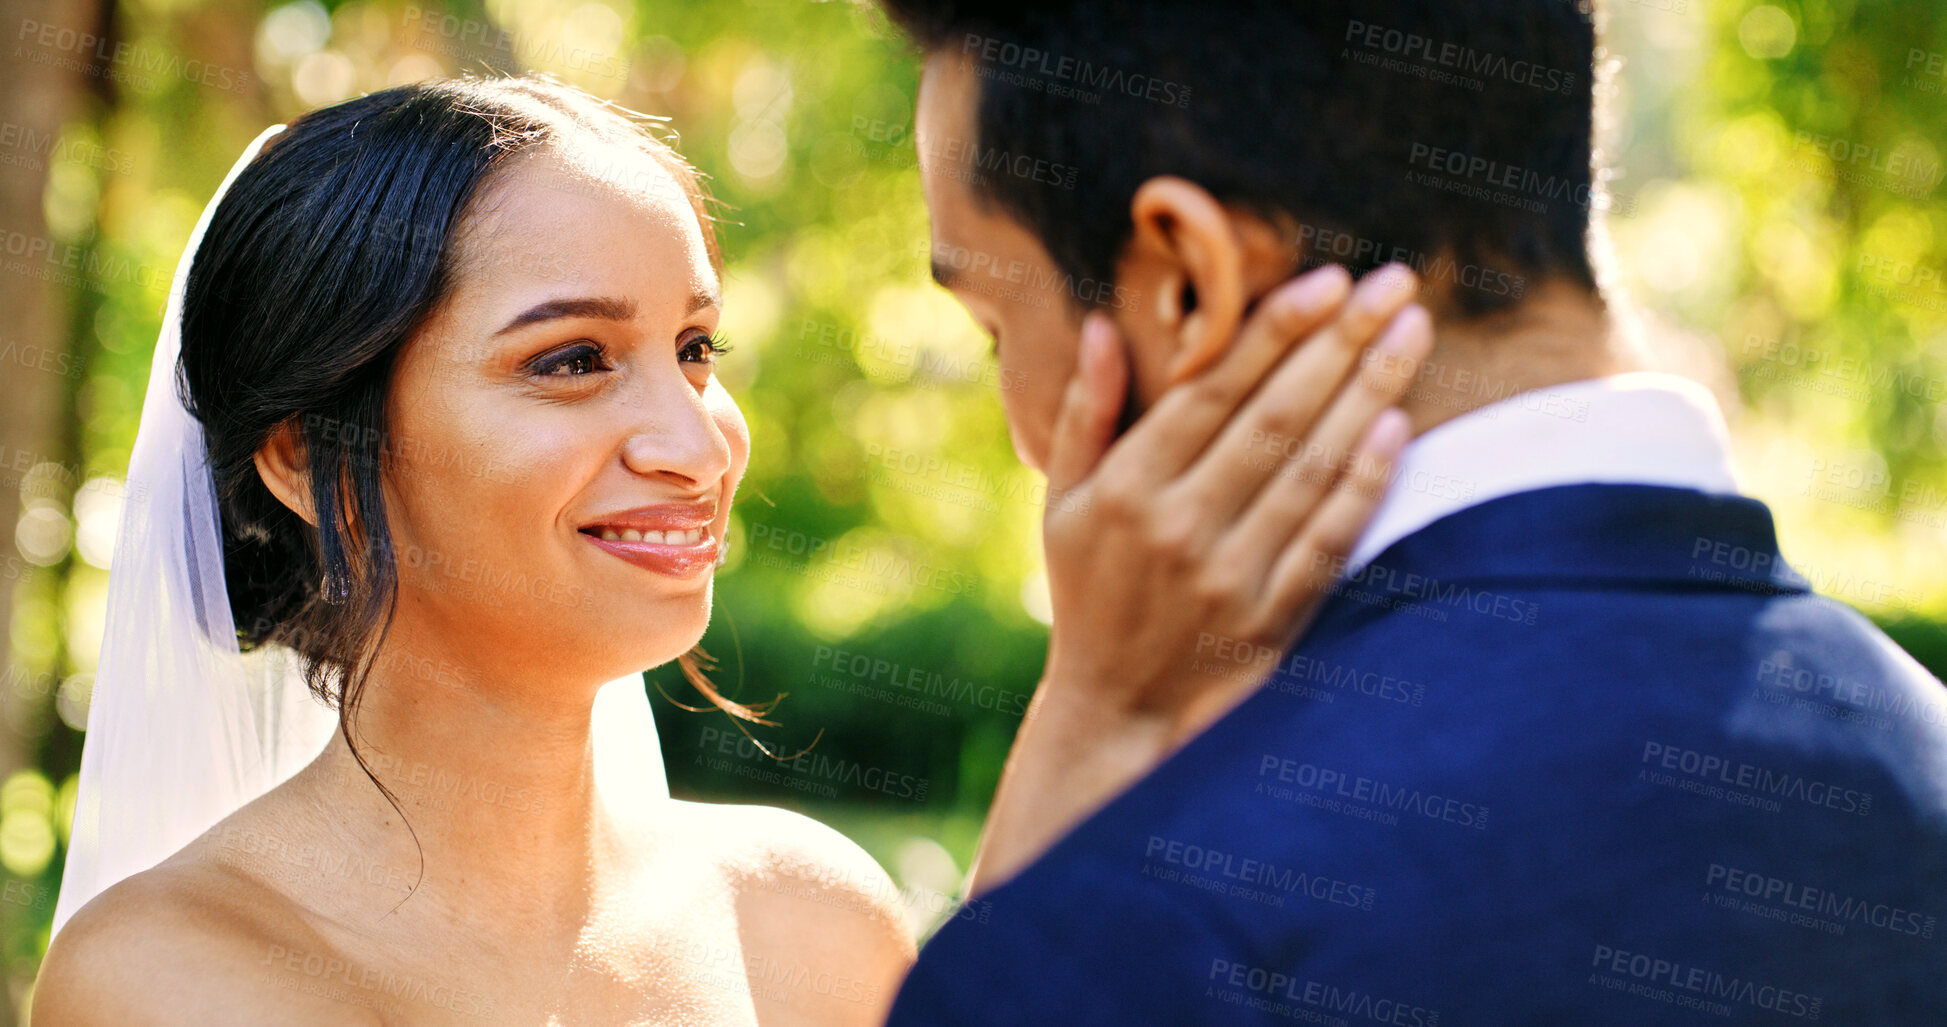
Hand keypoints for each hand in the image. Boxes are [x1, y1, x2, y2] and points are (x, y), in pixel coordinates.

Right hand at [966, 262, 1431, 893]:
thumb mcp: (1062, 499)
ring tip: (1413, 333)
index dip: (1276, 330)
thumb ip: (1084, 412)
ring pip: (1312, 468)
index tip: (1330, 279)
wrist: (1116, 707)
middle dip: (1341, 342)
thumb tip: (1100, 324)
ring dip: (1370, 394)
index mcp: (1129, 487)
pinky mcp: (1273, 619)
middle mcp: (1180, 527)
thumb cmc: (1090, 587)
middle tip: (1396, 284)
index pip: (1214, 390)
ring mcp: (1231, 576)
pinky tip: (1399, 426)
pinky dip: (1366, 482)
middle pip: (1276, 417)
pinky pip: (1330, 538)